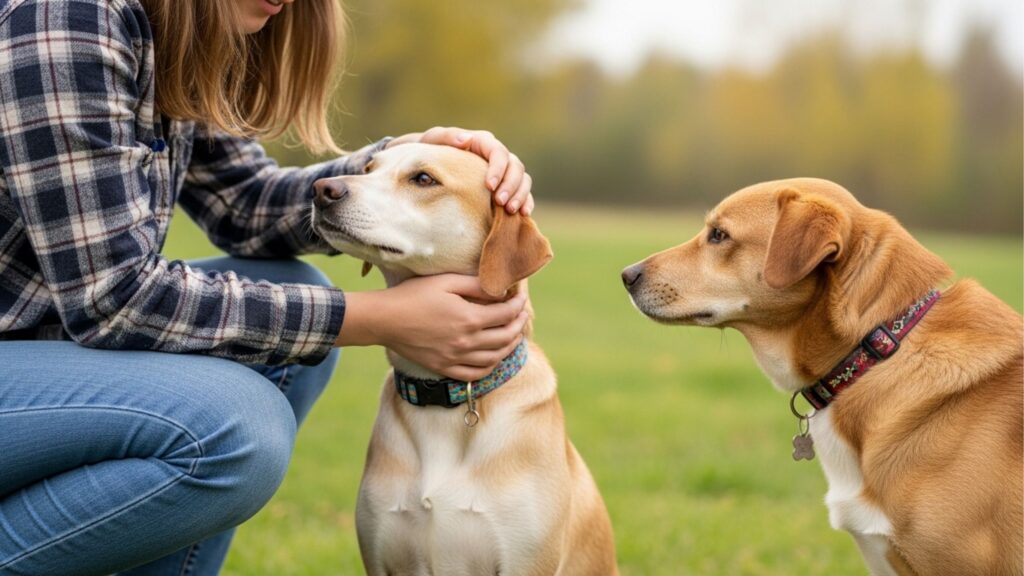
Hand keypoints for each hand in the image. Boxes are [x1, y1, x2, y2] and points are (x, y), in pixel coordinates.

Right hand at [336, 274, 528, 380]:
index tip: (522, 297)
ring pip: (495, 358)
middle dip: (519, 325)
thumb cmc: (413, 295)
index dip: (519, 305)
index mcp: (469, 318)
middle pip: (505, 337)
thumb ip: (476, 285)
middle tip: (522, 314)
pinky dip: (490, 367)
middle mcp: (466, 341)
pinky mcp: (444, 367)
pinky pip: (475, 374)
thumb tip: (500, 290)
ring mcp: (455, 358)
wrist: (384, 319)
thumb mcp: (446, 282)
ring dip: (510, 346)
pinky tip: (494, 358)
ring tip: (514, 335)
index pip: (506, 314)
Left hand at [388, 127, 534, 214]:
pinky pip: (524, 193)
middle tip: (500, 202)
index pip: (499, 153)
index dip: (498, 169)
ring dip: (521, 195)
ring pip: (523, 180)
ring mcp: (505, 172)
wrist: (429, 167)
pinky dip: (526, 202)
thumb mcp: (434, 140)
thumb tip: (466, 139)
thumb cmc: (431, 151)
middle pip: (516, 167)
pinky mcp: (507, 187)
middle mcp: (498, 156)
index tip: (489, 186)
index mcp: (483, 142)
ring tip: (511, 210)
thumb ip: (447, 136)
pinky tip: (523, 214)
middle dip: (511, 185)